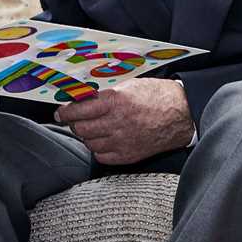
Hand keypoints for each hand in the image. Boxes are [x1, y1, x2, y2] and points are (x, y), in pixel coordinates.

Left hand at [55, 78, 193, 165]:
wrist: (181, 113)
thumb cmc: (156, 95)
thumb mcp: (128, 86)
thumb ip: (104, 93)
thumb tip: (81, 97)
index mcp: (115, 101)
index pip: (78, 110)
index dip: (65, 112)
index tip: (60, 112)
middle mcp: (117, 122)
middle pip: (80, 128)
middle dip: (73, 123)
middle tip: (73, 119)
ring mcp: (123, 141)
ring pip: (89, 143)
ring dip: (86, 135)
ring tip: (91, 128)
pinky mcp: (129, 155)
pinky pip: (102, 156)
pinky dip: (98, 148)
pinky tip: (103, 140)